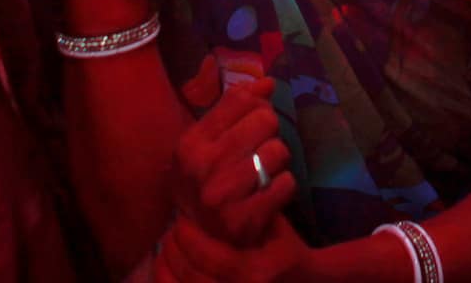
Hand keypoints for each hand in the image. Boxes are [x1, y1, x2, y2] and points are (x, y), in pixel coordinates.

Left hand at [155, 212, 309, 282]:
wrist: (307, 282)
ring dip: (166, 271)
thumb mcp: (275, 228)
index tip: (181, 220)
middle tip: (168, 233)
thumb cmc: (288, 251)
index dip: (189, 237)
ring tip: (163, 252)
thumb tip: (212, 196)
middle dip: (174, 251)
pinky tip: (167, 271)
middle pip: (193, 277)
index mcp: (255, 272)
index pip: (212, 256)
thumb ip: (249, 213)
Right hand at [172, 76, 296, 244]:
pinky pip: (287, 183)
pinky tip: (268, 193)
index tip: (250, 125)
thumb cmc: (208, 178)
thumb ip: (236, 107)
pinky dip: (284, 186)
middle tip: (257, 152)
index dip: (257, 107)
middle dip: (269, 134)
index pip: (241, 99)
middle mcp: (202, 167)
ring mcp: (222, 196)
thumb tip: (269, 82)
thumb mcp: (209, 140)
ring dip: (277, 161)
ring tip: (263, 172)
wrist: (203, 236)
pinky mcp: (244, 221)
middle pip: (266, 120)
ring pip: (279, 150)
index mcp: (190, 143)